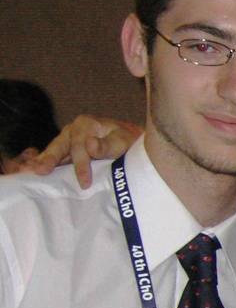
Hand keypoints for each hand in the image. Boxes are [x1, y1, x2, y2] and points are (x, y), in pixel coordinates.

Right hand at [24, 114, 142, 187]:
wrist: (131, 141)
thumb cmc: (128, 141)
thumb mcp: (122, 141)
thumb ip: (107, 145)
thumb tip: (90, 144)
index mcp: (86, 124)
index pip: (79, 146)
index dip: (81, 165)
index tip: (85, 183)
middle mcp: (74, 129)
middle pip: (60, 145)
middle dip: (50, 158)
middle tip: (40, 171)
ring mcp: (69, 139)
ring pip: (55, 150)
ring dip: (44, 161)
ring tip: (33, 171)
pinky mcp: (68, 149)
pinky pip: (56, 156)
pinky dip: (47, 163)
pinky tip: (37, 171)